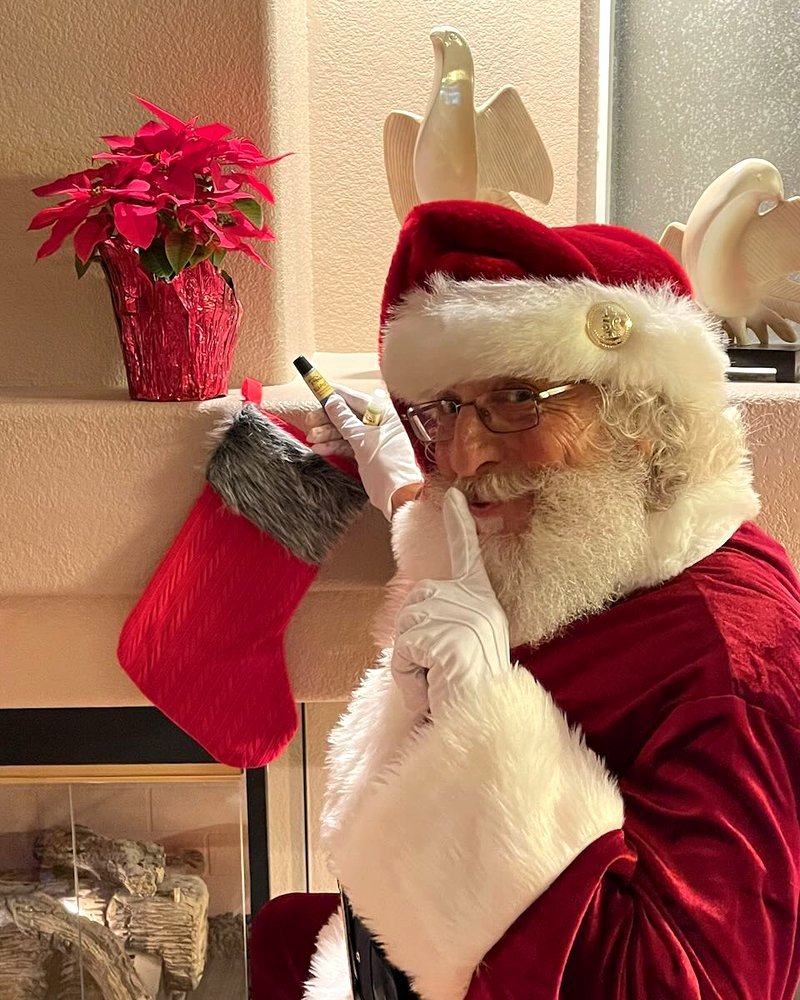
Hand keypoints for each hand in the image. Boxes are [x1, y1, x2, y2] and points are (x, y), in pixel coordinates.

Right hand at [307, 384, 422, 520]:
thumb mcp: (362, 439)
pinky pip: (346, 445)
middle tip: (311, 420)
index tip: (319, 389)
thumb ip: (345, 420)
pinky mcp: (365, 453)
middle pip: (347, 414)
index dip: (336, 395)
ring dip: (327, 433)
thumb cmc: (388, 465)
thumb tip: (332, 401)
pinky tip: (319, 448)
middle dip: (327, 418)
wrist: (398, 494)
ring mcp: (371, 439)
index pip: (355, 398)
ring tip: (312, 437)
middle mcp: (377, 424)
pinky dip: (333, 446)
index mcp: (383, 414)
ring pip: (344, 430)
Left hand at [391, 488, 511, 717]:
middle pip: (415, 601)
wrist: (488, 721)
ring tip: (438, 682)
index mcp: (483, 603)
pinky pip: (403, 652)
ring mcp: (461, 617)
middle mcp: (476, 603)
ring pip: (405, 628)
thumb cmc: (473, 694)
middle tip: (439, 671)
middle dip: (413, 640)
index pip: (468, 554)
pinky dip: (408, 677)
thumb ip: (447, 624)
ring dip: (410, 662)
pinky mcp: (443, 636)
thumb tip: (416, 621)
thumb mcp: (466, 648)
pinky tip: (432, 689)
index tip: (452, 494)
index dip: (459, 524)